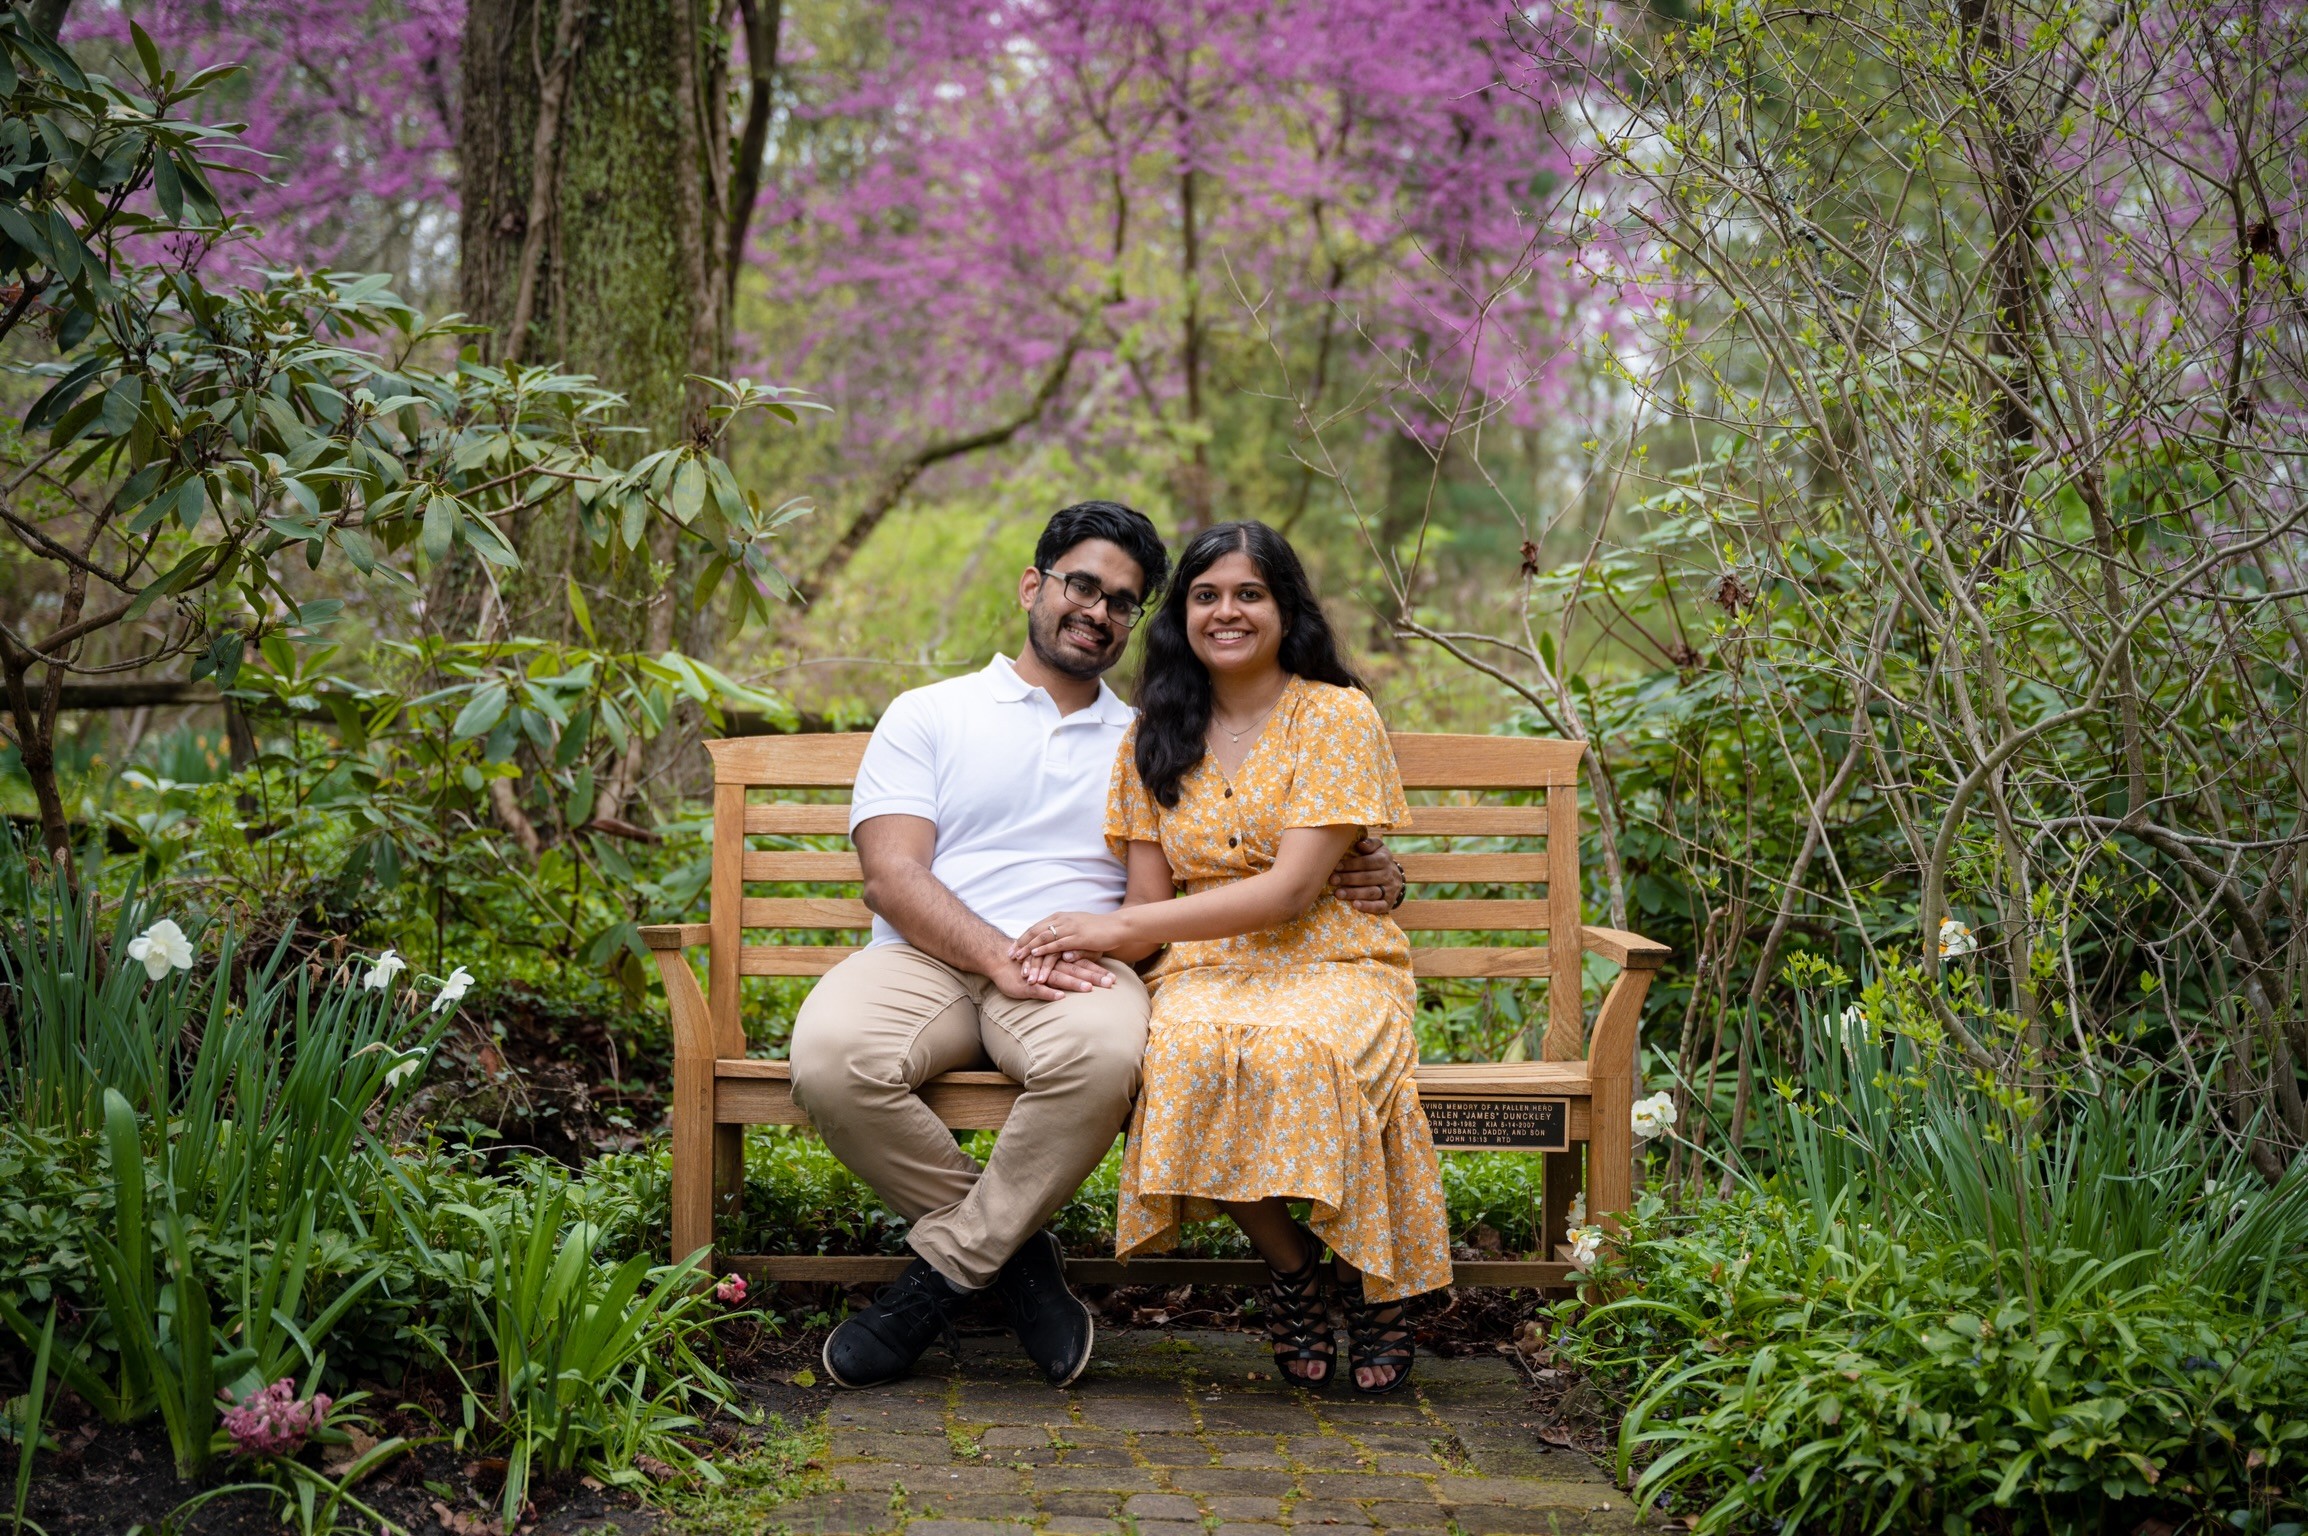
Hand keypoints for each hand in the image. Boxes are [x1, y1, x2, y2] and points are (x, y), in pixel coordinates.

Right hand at [987, 952, 1112, 1001]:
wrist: (1001, 959)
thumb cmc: (1028, 962)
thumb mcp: (1051, 963)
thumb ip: (1067, 967)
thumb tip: (1087, 973)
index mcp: (1060, 960)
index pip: (1082, 964)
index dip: (1098, 971)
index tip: (1115, 979)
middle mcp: (1053, 965)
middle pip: (1077, 970)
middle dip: (1094, 977)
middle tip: (1110, 983)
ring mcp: (1040, 974)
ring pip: (1059, 977)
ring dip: (1074, 982)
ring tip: (1088, 988)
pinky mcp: (1028, 984)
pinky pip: (1040, 989)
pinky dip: (1050, 992)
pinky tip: (1060, 997)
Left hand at [1012, 910, 1129, 960]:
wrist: (1118, 927)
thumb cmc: (1100, 932)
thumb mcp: (1079, 935)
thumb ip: (1066, 942)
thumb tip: (1059, 953)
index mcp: (1061, 917)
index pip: (1036, 927)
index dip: (1023, 938)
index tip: (1012, 949)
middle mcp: (1062, 919)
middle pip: (1035, 931)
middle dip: (1021, 944)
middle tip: (1009, 955)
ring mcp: (1070, 927)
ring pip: (1043, 937)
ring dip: (1030, 949)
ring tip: (1019, 959)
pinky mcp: (1078, 936)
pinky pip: (1057, 943)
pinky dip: (1044, 948)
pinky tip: (1036, 955)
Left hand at [1329, 836, 1404, 914]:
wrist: (1394, 877)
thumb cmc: (1378, 859)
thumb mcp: (1378, 848)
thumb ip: (1370, 844)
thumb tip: (1360, 844)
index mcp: (1384, 859)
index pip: (1367, 862)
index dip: (1351, 864)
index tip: (1336, 866)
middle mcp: (1389, 875)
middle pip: (1367, 878)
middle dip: (1348, 879)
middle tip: (1332, 880)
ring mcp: (1390, 890)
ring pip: (1371, 892)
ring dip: (1354, 893)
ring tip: (1338, 894)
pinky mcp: (1389, 903)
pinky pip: (1380, 906)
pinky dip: (1368, 907)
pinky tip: (1355, 905)